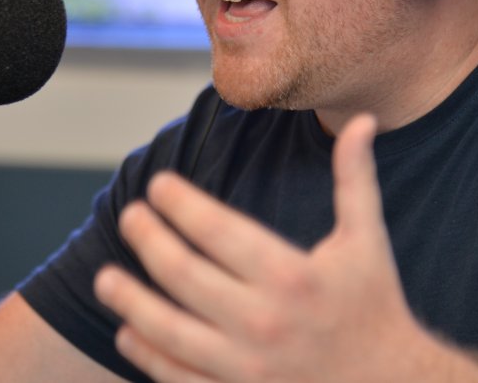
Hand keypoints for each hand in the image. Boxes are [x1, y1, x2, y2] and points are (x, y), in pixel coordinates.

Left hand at [94, 114, 434, 382]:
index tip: (158, 185)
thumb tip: (363, 120)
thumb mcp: (367, 241)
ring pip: (168, 329)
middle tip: (129, 217)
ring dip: (129, 300)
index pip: (217, 230)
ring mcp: (247, 366)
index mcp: (292, 275)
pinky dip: (147, 354)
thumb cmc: (374, 306)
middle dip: (146, 240)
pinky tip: (128, 331)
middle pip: (182, 274)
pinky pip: (179, 377)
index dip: (179, 203)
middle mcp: (264, 321)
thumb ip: (355, 179)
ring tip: (103, 277)